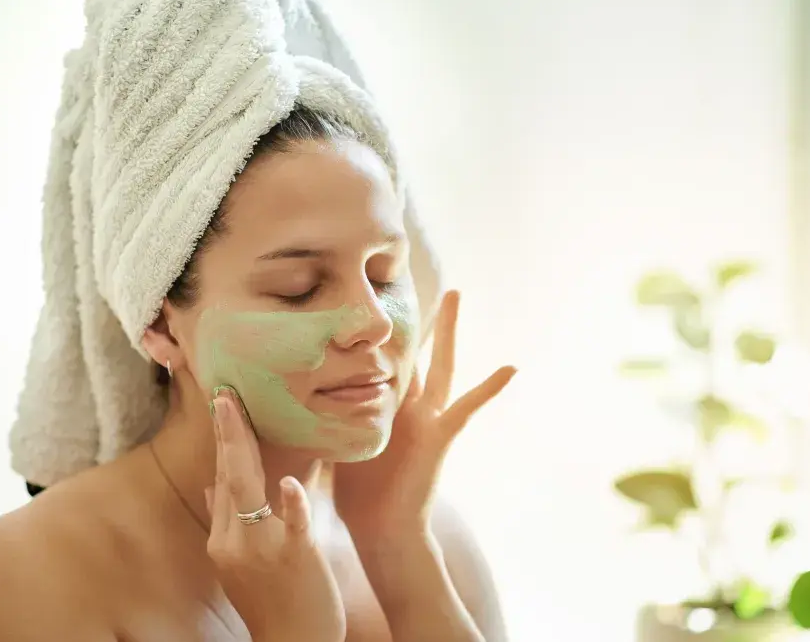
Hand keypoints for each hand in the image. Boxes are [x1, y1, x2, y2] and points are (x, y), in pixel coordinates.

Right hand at [206, 390, 345, 641]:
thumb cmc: (274, 601)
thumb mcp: (238, 564)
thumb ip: (226, 522)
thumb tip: (211, 485)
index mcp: (223, 538)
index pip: (222, 478)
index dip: (223, 440)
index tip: (223, 405)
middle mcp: (234, 540)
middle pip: (228, 475)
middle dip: (225, 431)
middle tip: (224, 393)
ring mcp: (261, 548)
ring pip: (247, 488)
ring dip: (242, 447)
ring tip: (236, 410)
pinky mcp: (294, 555)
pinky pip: (292, 523)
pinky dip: (290, 501)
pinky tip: (289, 480)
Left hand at [333, 290, 515, 538]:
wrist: (383, 529)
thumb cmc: (360, 494)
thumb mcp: (340, 444)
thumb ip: (332, 416)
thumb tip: (297, 394)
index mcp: (386, 407)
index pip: (383, 360)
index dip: (379, 332)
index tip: (370, 299)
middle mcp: (409, 407)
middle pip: (414, 352)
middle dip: (415, 318)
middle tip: (415, 280)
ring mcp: (428, 418)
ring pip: (440, 365)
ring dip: (446, 331)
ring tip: (455, 293)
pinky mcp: (440, 436)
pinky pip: (468, 408)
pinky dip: (490, 388)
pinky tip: (511, 368)